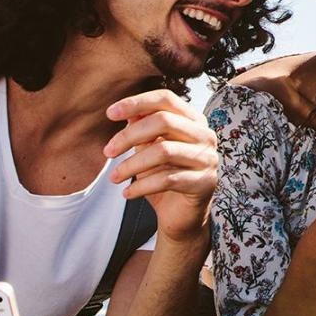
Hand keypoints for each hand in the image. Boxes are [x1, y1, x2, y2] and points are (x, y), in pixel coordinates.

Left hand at [104, 90, 219, 247]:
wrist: (181, 215)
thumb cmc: (164, 177)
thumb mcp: (149, 149)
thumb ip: (142, 129)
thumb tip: (126, 112)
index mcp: (193, 120)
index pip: (166, 99)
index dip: (137, 102)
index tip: (110, 113)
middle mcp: (205, 135)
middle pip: (163, 121)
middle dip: (129, 136)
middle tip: (108, 152)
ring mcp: (208, 158)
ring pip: (164, 151)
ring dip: (132, 165)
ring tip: (114, 178)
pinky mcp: (205, 182)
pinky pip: (167, 179)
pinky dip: (142, 186)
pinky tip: (128, 194)